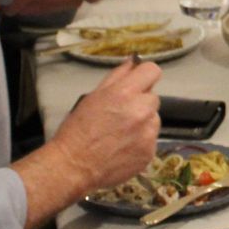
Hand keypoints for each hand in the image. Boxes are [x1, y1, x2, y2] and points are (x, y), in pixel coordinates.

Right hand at [12, 59, 161, 226]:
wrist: (74, 165)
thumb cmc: (78, 129)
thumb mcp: (93, 96)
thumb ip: (117, 77)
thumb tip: (133, 62)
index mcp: (125, 93)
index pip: (152, 71)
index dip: (144, 75)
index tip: (138, 83)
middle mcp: (141, 111)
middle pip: (153, 97)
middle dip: (140, 102)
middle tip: (121, 113)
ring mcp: (148, 133)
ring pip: (154, 119)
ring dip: (142, 122)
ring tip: (120, 133)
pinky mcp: (150, 152)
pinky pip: (151, 139)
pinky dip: (141, 141)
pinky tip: (123, 147)